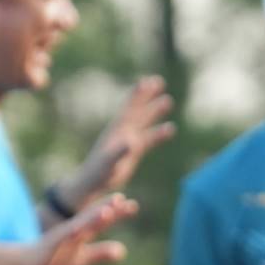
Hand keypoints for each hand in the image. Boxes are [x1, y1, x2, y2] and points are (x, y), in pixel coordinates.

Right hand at [13, 193, 137, 264]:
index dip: (118, 213)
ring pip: (81, 222)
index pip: (103, 220)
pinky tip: (79, 229)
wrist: (26, 261)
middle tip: (124, 199)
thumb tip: (122, 251)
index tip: (134, 205)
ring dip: (95, 214)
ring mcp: (64, 233)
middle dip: (110, 208)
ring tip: (109, 208)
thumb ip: (100, 254)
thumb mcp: (82, 259)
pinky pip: (65, 235)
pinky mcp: (53, 241)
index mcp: (83, 231)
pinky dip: (74, 231)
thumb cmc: (54, 259)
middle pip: (94, 216)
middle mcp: (75, 228)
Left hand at [74, 77, 178, 203]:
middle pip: (137, 110)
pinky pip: (149, 138)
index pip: (130, 108)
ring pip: (144, 122)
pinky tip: (171, 128)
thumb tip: (130, 142)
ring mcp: (129, 140)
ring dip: (155, 111)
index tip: (148, 81)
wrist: (93, 183)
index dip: (138, 95)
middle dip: (147, 96)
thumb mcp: (108, 164)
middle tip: (159, 81)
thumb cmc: (99, 174)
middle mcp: (123, 132)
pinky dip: (159, 133)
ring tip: (168, 100)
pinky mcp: (134, 151)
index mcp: (117, 131)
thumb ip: (119, 152)